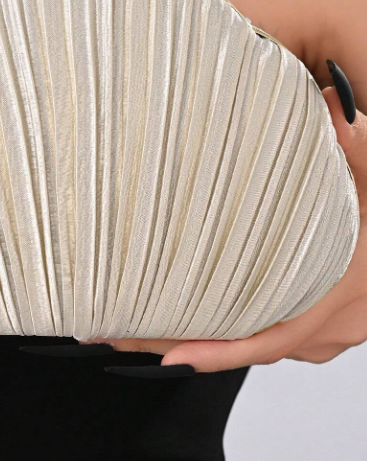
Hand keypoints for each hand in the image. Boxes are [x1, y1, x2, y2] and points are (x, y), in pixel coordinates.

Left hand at [106, 77, 366, 373]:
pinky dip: (227, 328)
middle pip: (242, 346)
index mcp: (335, 296)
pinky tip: (185, 311)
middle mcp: (325, 331)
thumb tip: (333, 102)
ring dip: (198, 337)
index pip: (266, 339)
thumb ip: (354, 143)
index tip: (167, 358)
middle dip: (178, 344)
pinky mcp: (317, 333)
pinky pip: (264, 333)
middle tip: (117, 334)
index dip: (215, 353)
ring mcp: (321, 338)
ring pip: (251, 341)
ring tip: (133, 325)